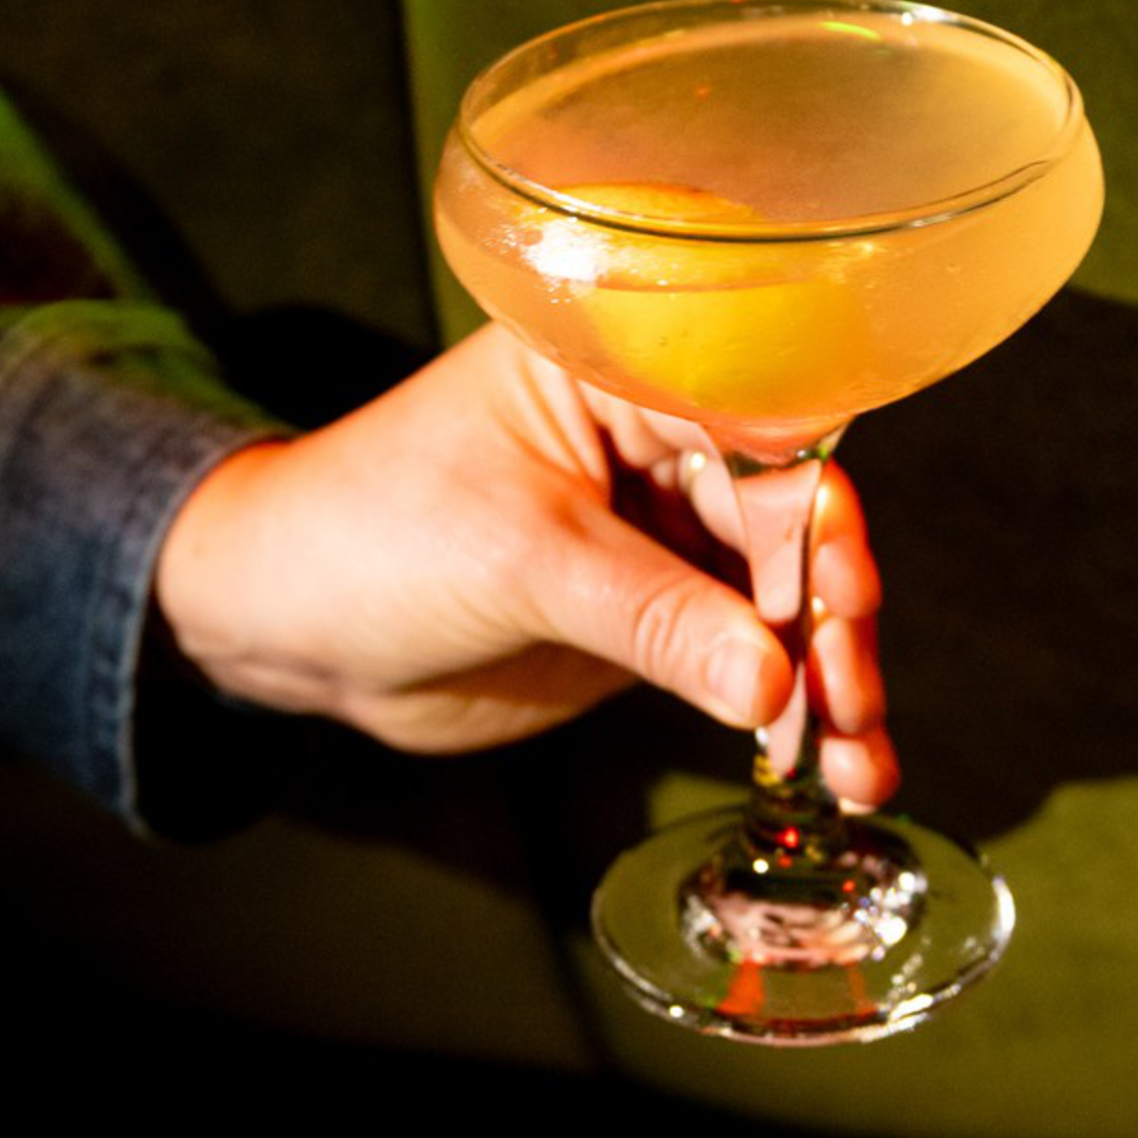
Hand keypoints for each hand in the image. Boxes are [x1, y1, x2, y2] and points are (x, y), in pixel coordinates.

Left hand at [152, 325, 897, 804]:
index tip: (841, 593)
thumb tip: (772, 680)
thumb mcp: (516, 559)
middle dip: (831, 612)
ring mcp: (662, 532)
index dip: (813, 511)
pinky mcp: (655, 617)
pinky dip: (794, 715)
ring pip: (782, 600)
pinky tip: (837, 768)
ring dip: (831, 679)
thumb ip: (650, 617)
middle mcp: (659, 439)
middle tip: (846, 690)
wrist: (282, 621)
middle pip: (791, 518)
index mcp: (623, 369)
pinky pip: (747, 662)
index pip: (759, 422)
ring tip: (855, 761)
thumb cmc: (366, 530)